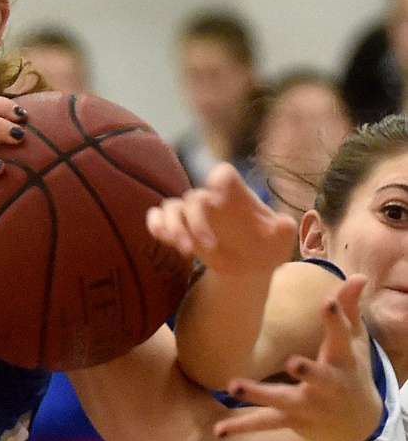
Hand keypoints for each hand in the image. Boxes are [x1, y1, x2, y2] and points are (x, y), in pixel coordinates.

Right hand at [146, 163, 297, 276]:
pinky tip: (164, 240)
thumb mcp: (282, 243)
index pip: (223, 175)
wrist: (250, 266)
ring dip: (174, 227)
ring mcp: (192, 214)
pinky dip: (156, 226)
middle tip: (206, 248)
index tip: (217, 195)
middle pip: (194, 198)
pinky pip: (157, 218)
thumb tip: (283, 224)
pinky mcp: (179, 228)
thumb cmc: (267, 249)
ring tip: (186, 251)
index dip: (217, 180)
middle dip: (197, 222)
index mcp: (236, 196)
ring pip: (172, 207)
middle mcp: (211, 201)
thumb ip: (285, 231)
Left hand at [213, 275, 380, 440]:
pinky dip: (242, 426)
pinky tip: (218, 430)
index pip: (341, 337)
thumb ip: (349, 309)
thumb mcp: (354, 342)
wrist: (356, 423)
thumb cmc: (350, 371)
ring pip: (282, 400)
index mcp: (343, 361)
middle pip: (316, 377)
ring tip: (232, 387)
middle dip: (308, 371)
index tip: (327, 302)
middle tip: (293, 362)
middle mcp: (327, 385)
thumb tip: (357, 275)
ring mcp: (308, 405)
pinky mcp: (291, 420)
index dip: (336, 319)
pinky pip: (264, 423)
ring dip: (259, 394)